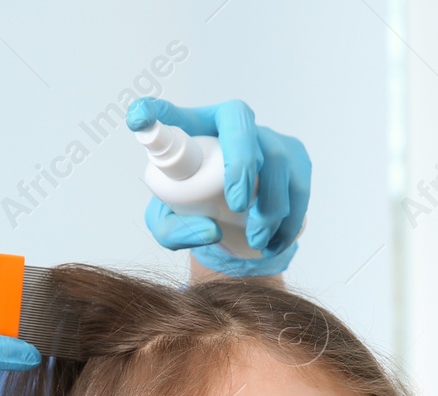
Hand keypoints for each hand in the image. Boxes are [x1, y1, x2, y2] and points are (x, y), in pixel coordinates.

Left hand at [127, 97, 309, 276]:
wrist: (234, 219)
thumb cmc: (192, 210)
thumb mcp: (168, 226)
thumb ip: (172, 231)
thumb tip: (211, 229)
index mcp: (192, 129)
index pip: (170, 112)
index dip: (154, 112)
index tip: (138, 120)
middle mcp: (231, 124)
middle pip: (240, 122)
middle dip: (242, 161)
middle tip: (235, 203)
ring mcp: (267, 138)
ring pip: (276, 158)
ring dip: (271, 202)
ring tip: (257, 240)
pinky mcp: (294, 158)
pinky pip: (299, 184)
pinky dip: (291, 217)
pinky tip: (275, 242)